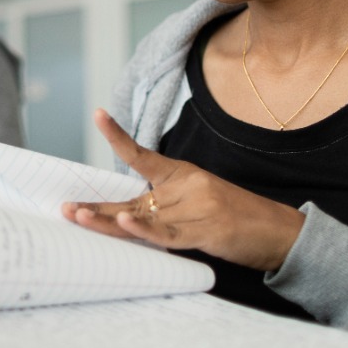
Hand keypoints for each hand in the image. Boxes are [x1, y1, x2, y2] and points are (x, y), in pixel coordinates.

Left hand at [61, 109, 304, 271]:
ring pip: (143, 217)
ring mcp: (196, 209)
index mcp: (183, 176)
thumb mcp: (199, 204)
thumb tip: (124, 216)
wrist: (281, 233)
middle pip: (132, 197)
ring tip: (79, 217)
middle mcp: (186, 188)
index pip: (143, 155)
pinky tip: (123, 223)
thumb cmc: (238, 219)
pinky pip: (167, 233)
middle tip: (65, 208)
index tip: (97, 114)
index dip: (118, 136)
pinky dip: (144, 230)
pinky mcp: (206, 232)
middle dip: (96, 206)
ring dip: (108, 222)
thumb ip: (164, 208)